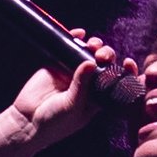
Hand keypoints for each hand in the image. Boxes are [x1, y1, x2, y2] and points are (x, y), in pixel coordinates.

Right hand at [8, 30, 128, 144]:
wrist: (28, 121)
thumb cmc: (55, 122)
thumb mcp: (72, 107)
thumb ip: (81, 86)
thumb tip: (90, 62)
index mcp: (98, 97)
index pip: (118, 82)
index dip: (126, 71)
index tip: (128, 62)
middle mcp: (89, 83)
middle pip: (106, 63)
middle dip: (107, 54)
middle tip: (101, 55)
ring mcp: (74, 72)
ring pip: (90, 53)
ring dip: (95, 45)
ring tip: (91, 45)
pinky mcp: (59, 64)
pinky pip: (70, 47)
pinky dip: (76, 38)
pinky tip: (79, 34)